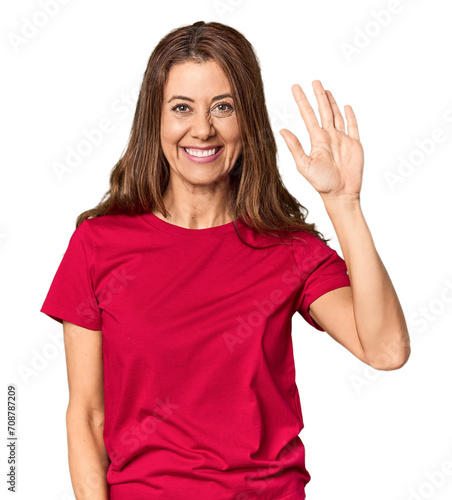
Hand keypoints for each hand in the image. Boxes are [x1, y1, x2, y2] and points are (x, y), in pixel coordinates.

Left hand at [279, 80, 363, 202]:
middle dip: (318, 96)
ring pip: (336, 115)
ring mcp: (342, 140)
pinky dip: (350, 116)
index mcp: (317, 140)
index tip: (296, 88)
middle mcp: (329, 137)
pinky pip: (353, 127)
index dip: (302, 101)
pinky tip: (345, 107)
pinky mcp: (355, 144)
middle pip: (323, 111)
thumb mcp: (304, 165)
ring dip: (331, 102)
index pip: (308, 115)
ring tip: (326, 90)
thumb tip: (282, 130)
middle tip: (313, 81)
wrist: (340, 193)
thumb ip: (295, 147)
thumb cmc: (322, 183)